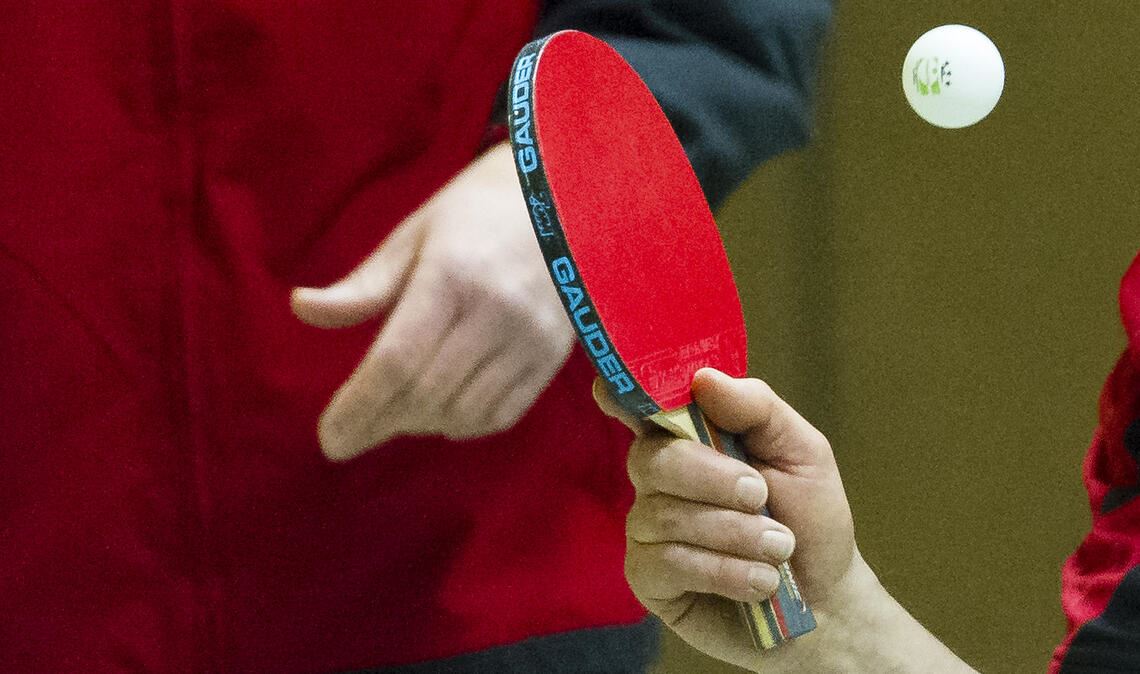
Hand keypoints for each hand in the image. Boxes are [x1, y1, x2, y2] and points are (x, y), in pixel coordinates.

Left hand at [293, 143, 573, 459]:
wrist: (564, 201)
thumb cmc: (474, 216)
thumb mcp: (413, 237)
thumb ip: (363, 285)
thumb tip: (301, 309)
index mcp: (452, 275)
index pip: (396, 360)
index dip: (358, 407)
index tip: (329, 438)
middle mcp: (496, 312)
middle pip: (426, 394)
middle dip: (381, 422)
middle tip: (352, 433)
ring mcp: (530, 338)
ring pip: (463, 412)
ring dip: (420, 424)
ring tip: (394, 417)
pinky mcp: (553, 356)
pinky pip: (502, 414)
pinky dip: (464, 426)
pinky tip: (441, 415)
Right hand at [597, 369, 859, 669]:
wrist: (826, 600)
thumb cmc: (810, 518)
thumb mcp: (802, 452)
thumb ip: (756, 408)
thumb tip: (703, 380)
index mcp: (689, 437)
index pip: (638, 406)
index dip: (620, 394)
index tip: (611, 388)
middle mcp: (658, 478)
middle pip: (653, 459)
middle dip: (714, 478)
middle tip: (761, 495)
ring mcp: (647, 529)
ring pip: (666, 516)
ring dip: (735, 533)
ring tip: (779, 549)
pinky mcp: (648, 578)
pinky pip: (668, 563)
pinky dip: (723, 571)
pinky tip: (758, 582)